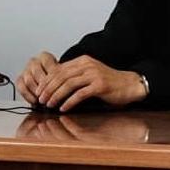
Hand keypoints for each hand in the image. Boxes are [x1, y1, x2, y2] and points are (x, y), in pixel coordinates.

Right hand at [17, 51, 58, 103]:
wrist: (48, 80)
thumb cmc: (56, 76)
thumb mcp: (61, 74)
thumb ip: (61, 78)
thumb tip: (64, 88)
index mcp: (44, 56)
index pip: (47, 64)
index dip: (52, 76)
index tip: (58, 86)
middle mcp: (33, 62)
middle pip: (37, 73)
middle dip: (44, 86)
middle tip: (51, 95)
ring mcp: (25, 70)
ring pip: (29, 81)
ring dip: (36, 92)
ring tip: (44, 100)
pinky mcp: (19, 79)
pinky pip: (21, 88)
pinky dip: (28, 96)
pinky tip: (34, 101)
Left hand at [33, 55, 147, 111]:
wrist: (130, 84)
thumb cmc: (109, 83)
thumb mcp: (90, 75)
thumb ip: (75, 76)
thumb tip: (55, 85)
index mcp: (83, 61)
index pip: (59, 69)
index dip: (47, 81)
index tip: (38, 91)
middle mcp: (87, 65)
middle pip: (61, 76)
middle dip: (48, 89)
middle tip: (40, 99)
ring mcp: (94, 74)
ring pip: (68, 84)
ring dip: (56, 95)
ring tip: (49, 104)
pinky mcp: (100, 85)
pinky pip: (80, 94)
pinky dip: (69, 102)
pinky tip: (63, 108)